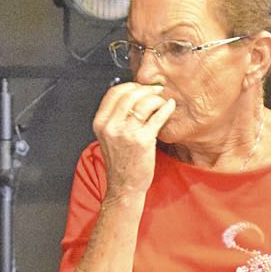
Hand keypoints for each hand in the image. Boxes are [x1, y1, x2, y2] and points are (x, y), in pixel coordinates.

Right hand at [92, 81, 174, 197]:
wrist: (124, 186)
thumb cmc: (120, 162)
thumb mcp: (109, 136)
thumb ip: (116, 117)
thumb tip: (134, 95)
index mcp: (100, 123)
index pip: (114, 93)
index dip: (130, 86)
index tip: (141, 87)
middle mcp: (111, 126)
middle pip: (129, 94)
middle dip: (146, 89)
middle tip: (156, 91)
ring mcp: (126, 132)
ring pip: (144, 102)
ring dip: (157, 98)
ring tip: (162, 101)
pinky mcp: (143, 140)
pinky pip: (157, 116)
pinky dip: (166, 108)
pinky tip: (169, 107)